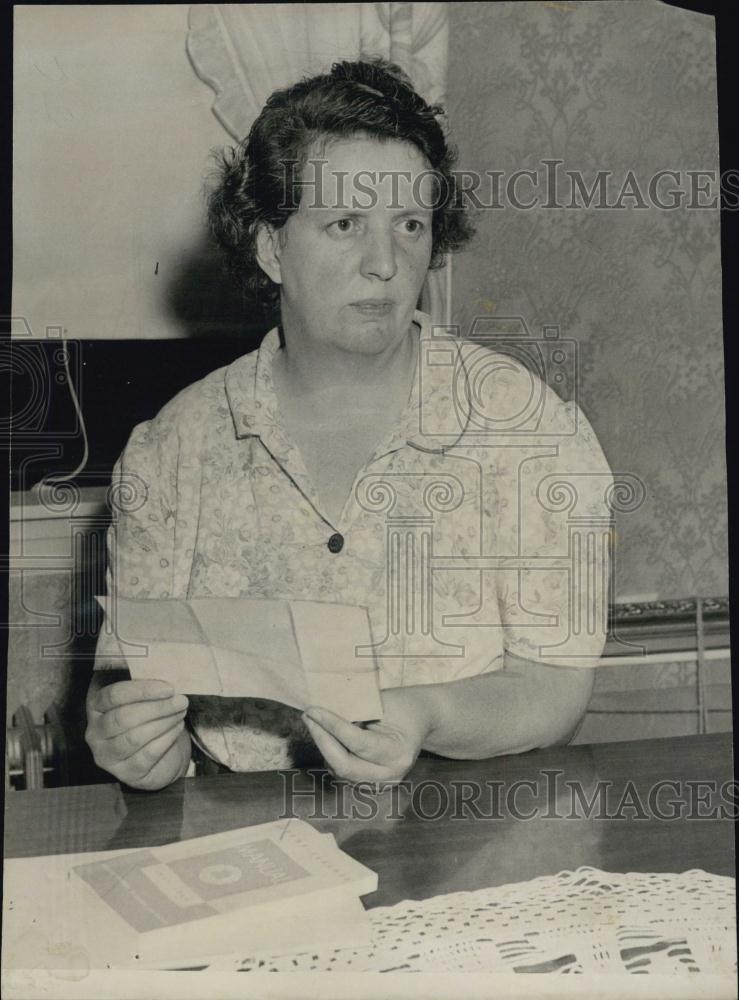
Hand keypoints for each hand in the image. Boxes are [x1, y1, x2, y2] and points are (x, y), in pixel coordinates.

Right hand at [85, 677, 190, 789]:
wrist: (158, 755)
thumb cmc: (147, 719)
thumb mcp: (141, 699)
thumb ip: (143, 686)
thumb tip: (159, 670)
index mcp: (96, 708)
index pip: (113, 696)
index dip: (142, 690)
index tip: (168, 688)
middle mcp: (95, 733)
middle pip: (124, 717)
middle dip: (157, 707)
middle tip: (180, 701)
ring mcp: (107, 756)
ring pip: (135, 737)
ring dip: (164, 722)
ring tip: (181, 712)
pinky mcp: (126, 774)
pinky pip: (148, 754)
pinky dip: (166, 738)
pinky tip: (177, 727)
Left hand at [301, 686, 434, 784]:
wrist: (421, 720)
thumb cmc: (403, 706)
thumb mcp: (383, 703)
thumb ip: (356, 711)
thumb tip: (322, 713)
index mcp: (398, 753)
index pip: (357, 743)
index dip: (332, 726)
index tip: (313, 710)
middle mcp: (390, 774)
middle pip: (344, 765)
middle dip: (322, 740)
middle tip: (308, 716)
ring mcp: (380, 784)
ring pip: (339, 771)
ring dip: (323, 747)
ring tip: (315, 722)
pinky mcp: (370, 785)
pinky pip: (342, 772)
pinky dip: (331, 754)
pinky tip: (327, 736)